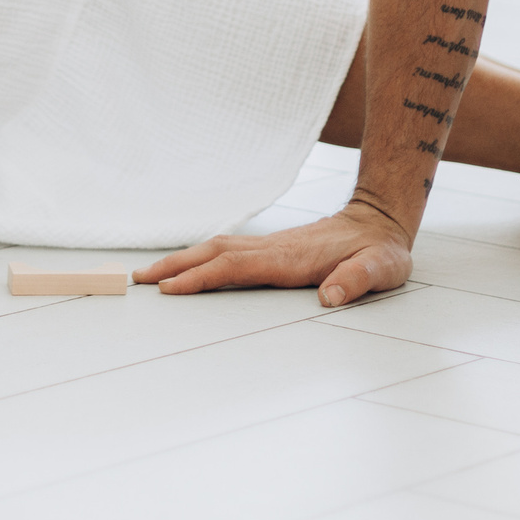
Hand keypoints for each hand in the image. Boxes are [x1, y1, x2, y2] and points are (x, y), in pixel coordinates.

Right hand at [135, 206, 413, 307]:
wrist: (380, 222)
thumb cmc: (380, 251)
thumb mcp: (381, 269)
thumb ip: (357, 280)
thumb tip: (330, 297)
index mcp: (293, 258)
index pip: (237, 267)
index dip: (203, 277)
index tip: (171, 288)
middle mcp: (274, 248)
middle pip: (215, 253)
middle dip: (176, 266)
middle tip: (138, 279)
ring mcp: (271, 245)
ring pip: (217, 249)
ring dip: (183, 260)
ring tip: (151, 274)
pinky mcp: (272, 248)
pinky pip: (228, 252)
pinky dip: (201, 257)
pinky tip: (188, 266)